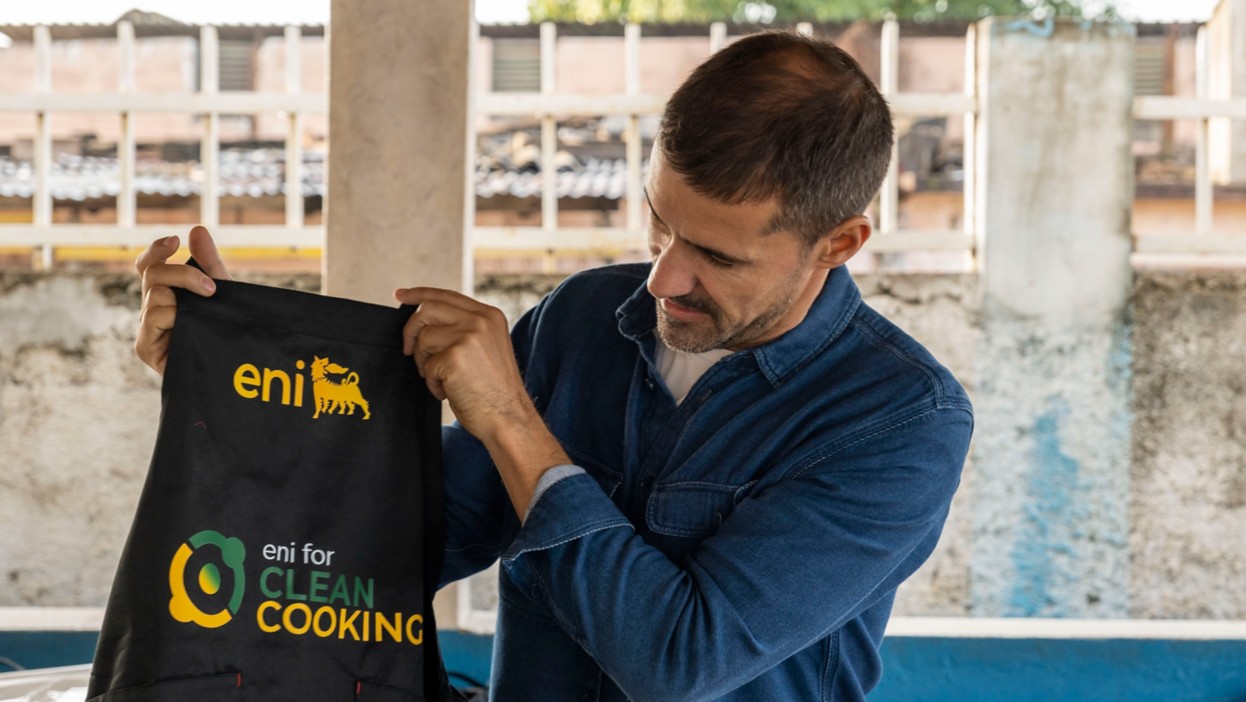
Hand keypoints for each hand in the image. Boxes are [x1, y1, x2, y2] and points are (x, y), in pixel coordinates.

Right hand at [134, 225, 230, 374]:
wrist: (235, 370)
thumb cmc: (226, 330)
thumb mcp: (223, 292)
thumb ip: (209, 263)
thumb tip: (196, 229)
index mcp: (166, 293)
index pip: (148, 265)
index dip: (156, 249)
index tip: (175, 241)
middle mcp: (152, 309)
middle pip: (151, 273)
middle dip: (183, 273)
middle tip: (212, 288)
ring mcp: (147, 329)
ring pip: (154, 294)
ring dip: (184, 295)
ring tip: (208, 309)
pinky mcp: (145, 348)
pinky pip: (153, 317)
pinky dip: (172, 315)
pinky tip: (188, 325)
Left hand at [396, 287, 569, 516]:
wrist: (508, 417)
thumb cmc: (494, 391)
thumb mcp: (485, 348)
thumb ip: (463, 329)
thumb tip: (423, 321)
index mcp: (489, 315)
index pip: (446, 295)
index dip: (419, 294)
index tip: (399, 295)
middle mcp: (480, 320)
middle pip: (427, 310)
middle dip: (411, 331)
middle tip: (409, 352)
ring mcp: (468, 336)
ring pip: (423, 339)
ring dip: (424, 364)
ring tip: (444, 380)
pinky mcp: (455, 356)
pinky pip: (426, 365)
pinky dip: (432, 383)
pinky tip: (449, 391)